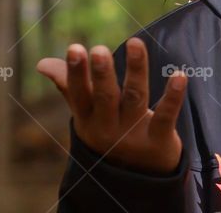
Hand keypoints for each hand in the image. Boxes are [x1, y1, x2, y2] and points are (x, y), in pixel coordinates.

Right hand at [36, 37, 187, 173]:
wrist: (137, 177)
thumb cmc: (108, 133)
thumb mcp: (86, 114)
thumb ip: (69, 87)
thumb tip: (41, 64)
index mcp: (88, 118)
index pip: (79, 94)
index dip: (76, 73)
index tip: (74, 48)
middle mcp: (108, 126)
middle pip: (105, 97)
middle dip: (102, 74)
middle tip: (98, 50)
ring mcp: (133, 133)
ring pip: (135, 98)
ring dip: (135, 70)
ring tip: (135, 43)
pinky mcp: (159, 139)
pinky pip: (166, 116)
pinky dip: (173, 97)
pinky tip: (179, 75)